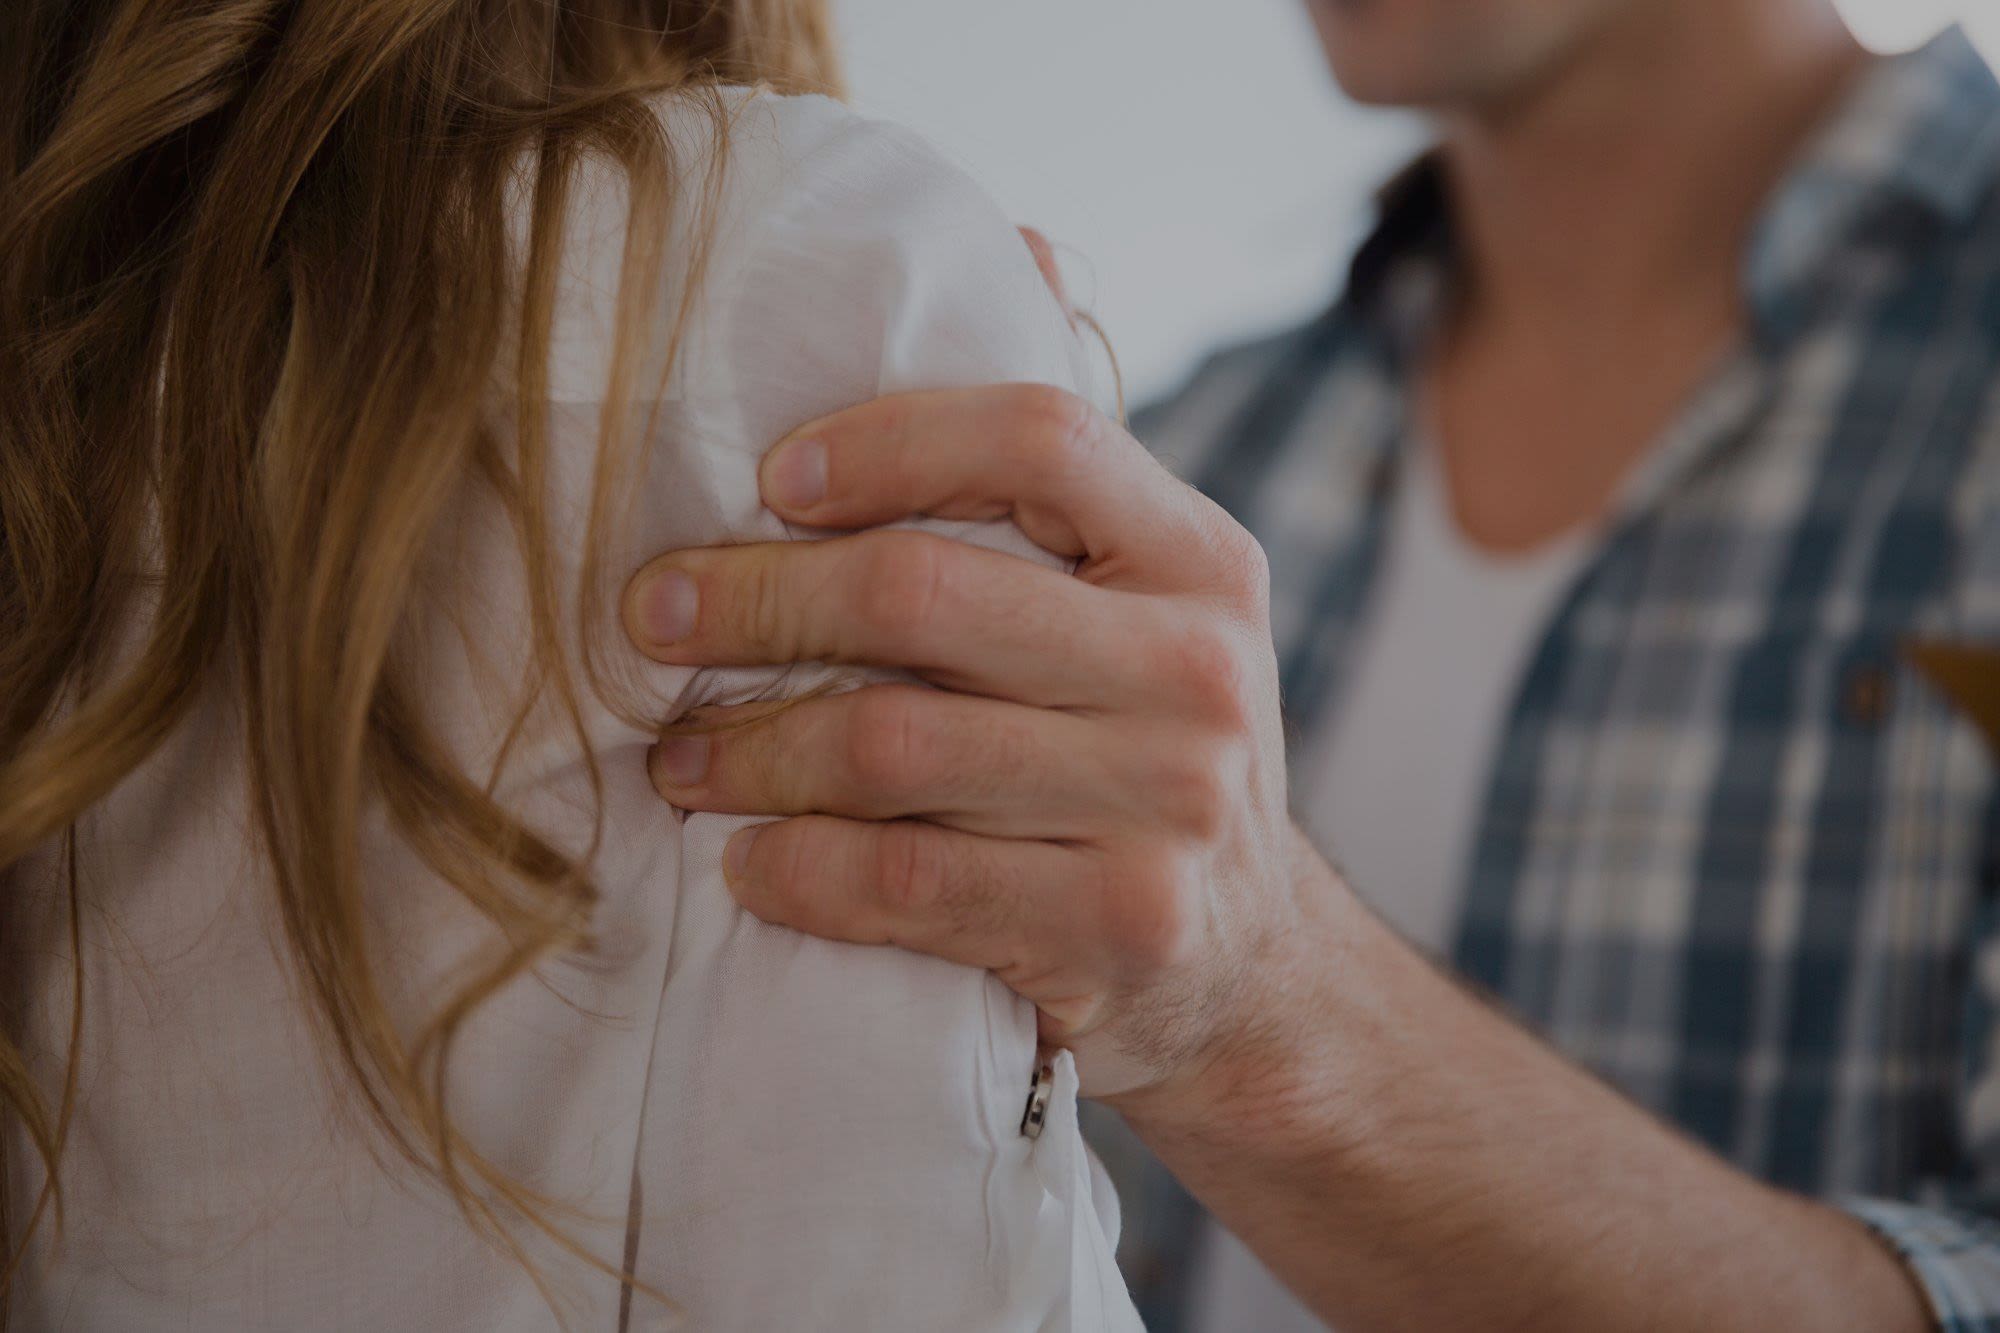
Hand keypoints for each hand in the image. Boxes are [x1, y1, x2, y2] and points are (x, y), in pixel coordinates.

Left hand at [621, 385, 1320, 1098]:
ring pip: (891, 746)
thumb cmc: (1148, 756)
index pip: (1040, 438)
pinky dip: (798, 869)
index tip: (768, 481)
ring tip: (678, 759)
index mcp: (1201, 561)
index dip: (886, 443)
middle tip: (653, 620)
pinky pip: (905, 882)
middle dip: (757, 602)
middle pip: (924, 593)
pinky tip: (749, 862)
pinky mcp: (1121, 927)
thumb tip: (1021, 247)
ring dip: (749, 751)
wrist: (1252, 969)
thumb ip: (1072, 467)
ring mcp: (1169, 806)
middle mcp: (1198, 672)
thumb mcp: (1154, 604)